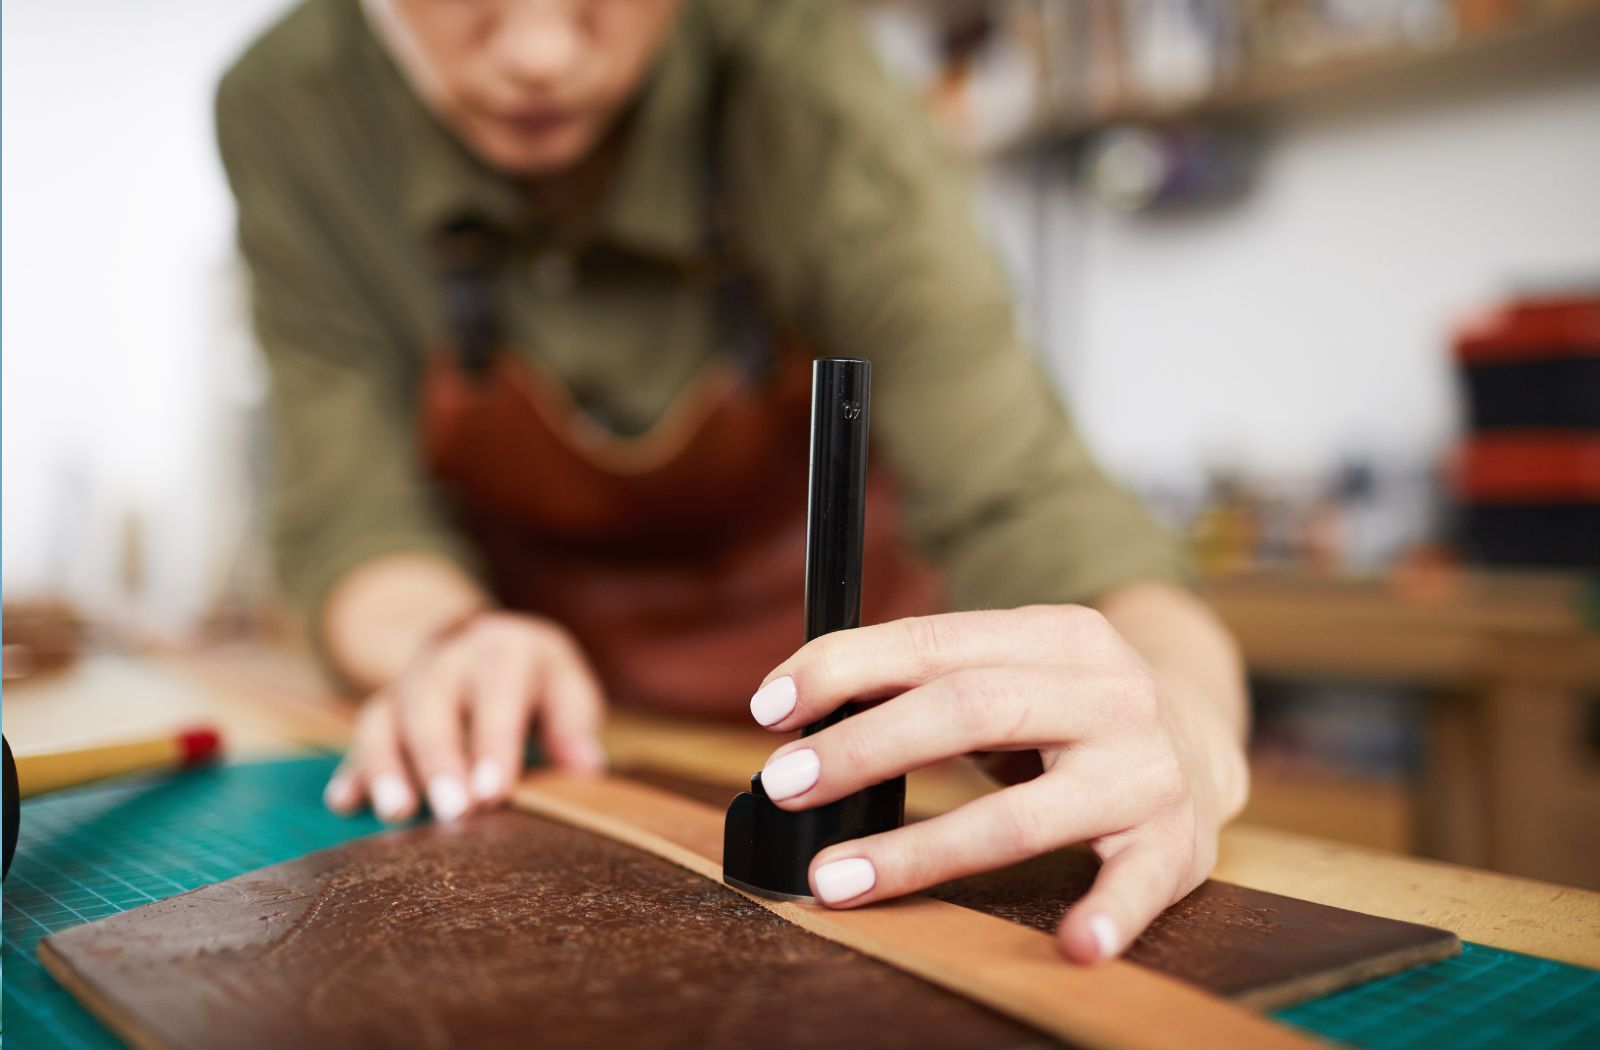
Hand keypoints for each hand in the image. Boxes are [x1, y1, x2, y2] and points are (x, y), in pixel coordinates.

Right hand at [323, 611, 606, 823]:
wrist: (486, 640)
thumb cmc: (538, 680)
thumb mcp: (567, 687)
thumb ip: (573, 724)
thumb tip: (585, 767)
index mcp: (502, 650)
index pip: (496, 694)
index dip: (494, 744)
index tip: (493, 794)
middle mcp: (447, 659)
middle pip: (432, 704)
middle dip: (439, 760)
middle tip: (453, 813)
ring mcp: (407, 682)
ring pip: (384, 716)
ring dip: (387, 766)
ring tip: (398, 813)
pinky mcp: (382, 708)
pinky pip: (362, 736)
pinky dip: (352, 770)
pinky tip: (345, 803)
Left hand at [746, 605, 1247, 963]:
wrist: (1200, 736)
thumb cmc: (1068, 708)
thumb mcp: (1013, 668)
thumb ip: (927, 679)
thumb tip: (802, 708)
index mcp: (1058, 635)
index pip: (934, 642)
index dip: (845, 669)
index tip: (769, 707)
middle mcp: (1108, 693)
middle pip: (971, 710)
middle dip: (866, 748)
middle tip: (786, 784)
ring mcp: (1145, 769)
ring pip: (1026, 813)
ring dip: (922, 850)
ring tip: (837, 879)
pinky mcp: (1176, 841)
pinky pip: (1140, 882)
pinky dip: (1109, 913)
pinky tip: (1073, 944)